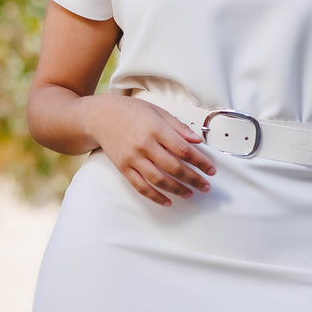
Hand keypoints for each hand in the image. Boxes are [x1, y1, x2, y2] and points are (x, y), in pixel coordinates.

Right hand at [82, 94, 216, 205]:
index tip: (211, 169)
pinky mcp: (123, 168)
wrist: (101, 116)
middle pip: (174, 167)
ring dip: (177, 190)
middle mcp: (144, 145)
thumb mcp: (158, 111)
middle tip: (206, 186)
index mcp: (156, 128)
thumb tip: (197, 141)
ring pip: (158, 180)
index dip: (200, 161)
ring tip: (190, 194)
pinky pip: (140, 186)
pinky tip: (167, 201)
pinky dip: (155, 196)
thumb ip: (178, 127)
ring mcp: (133, 158)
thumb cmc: (132, 111)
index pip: (183, 149)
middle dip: (193, 179)